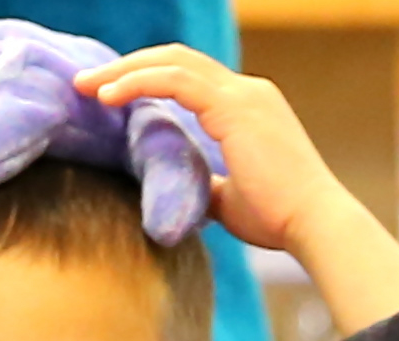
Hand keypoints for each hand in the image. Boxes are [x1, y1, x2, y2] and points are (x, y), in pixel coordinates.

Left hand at [81, 45, 398, 333]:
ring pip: (172, 61)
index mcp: (248, 106)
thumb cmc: (279, 218)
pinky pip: (175, 81)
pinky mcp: (234, 107)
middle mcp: (248, 91)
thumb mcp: (232, 198)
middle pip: (176, 59)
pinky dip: (138, 82)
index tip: (106, 95)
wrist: (314, 224)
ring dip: (123, 70)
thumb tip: (181, 191)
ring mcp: (244, 94)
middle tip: (84, 81)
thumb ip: (207, 184)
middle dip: (127, 66)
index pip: (188, 76)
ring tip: (85, 84)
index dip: (146, 78)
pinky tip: (107, 96)